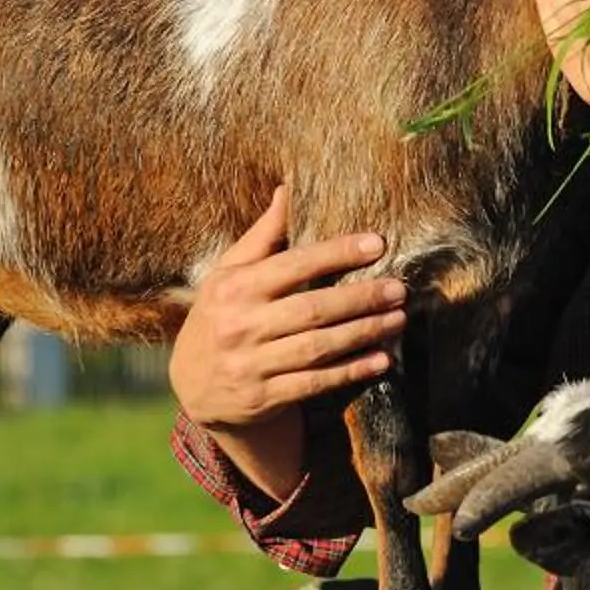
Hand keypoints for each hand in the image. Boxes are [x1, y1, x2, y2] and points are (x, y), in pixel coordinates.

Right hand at [169, 186, 402, 431]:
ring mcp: (250, 366)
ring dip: (363, 333)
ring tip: (398, 319)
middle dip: (360, 298)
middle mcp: (239, 326)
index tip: (377, 244)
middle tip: (398, 289)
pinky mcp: (263, 399)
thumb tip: (287, 191)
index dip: (336, 253)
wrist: (191, 386)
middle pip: (311, 309)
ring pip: (317, 348)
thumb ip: (261, 238)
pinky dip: (350, 371)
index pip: (292, 265)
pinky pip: (314, 384)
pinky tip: (381, 359)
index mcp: (233, 289)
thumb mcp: (227, 274)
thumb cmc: (219, 316)